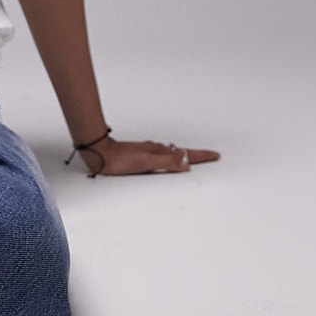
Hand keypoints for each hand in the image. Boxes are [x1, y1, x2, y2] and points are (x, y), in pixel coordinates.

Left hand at [77, 136, 219, 176]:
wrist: (99, 153)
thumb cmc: (120, 159)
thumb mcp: (146, 162)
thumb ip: (167, 163)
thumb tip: (187, 164)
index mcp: (160, 152)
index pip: (186, 155)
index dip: (201, 156)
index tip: (215, 155)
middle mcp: (156, 150)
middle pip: (181, 153)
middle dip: (196, 155)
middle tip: (210, 156)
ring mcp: (148, 151)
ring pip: (171, 153)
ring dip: (184, 156)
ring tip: (193, 158)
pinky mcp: (139, 155)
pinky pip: (161, 155)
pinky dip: (171, 158)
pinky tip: (167, 160)